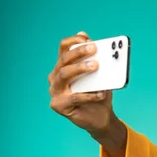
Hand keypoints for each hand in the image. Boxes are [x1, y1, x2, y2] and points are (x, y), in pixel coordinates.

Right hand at [49, 31, 126, 156]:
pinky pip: (74, 97)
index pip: (63, 49)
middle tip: (94, 49)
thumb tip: (101, 46)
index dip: (73, 42)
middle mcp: (55, 77)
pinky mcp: (58, 105)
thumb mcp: (101, 76)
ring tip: (96, 66)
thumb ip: (97, 62)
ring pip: (64, 75)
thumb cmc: (99, 94)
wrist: (101, 118)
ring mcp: (55, 91)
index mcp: (63, 67)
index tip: (86, 39)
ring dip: (80, 68)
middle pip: (63, 61)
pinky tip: (101, 93)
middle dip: (79, 53)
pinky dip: (89, 94)